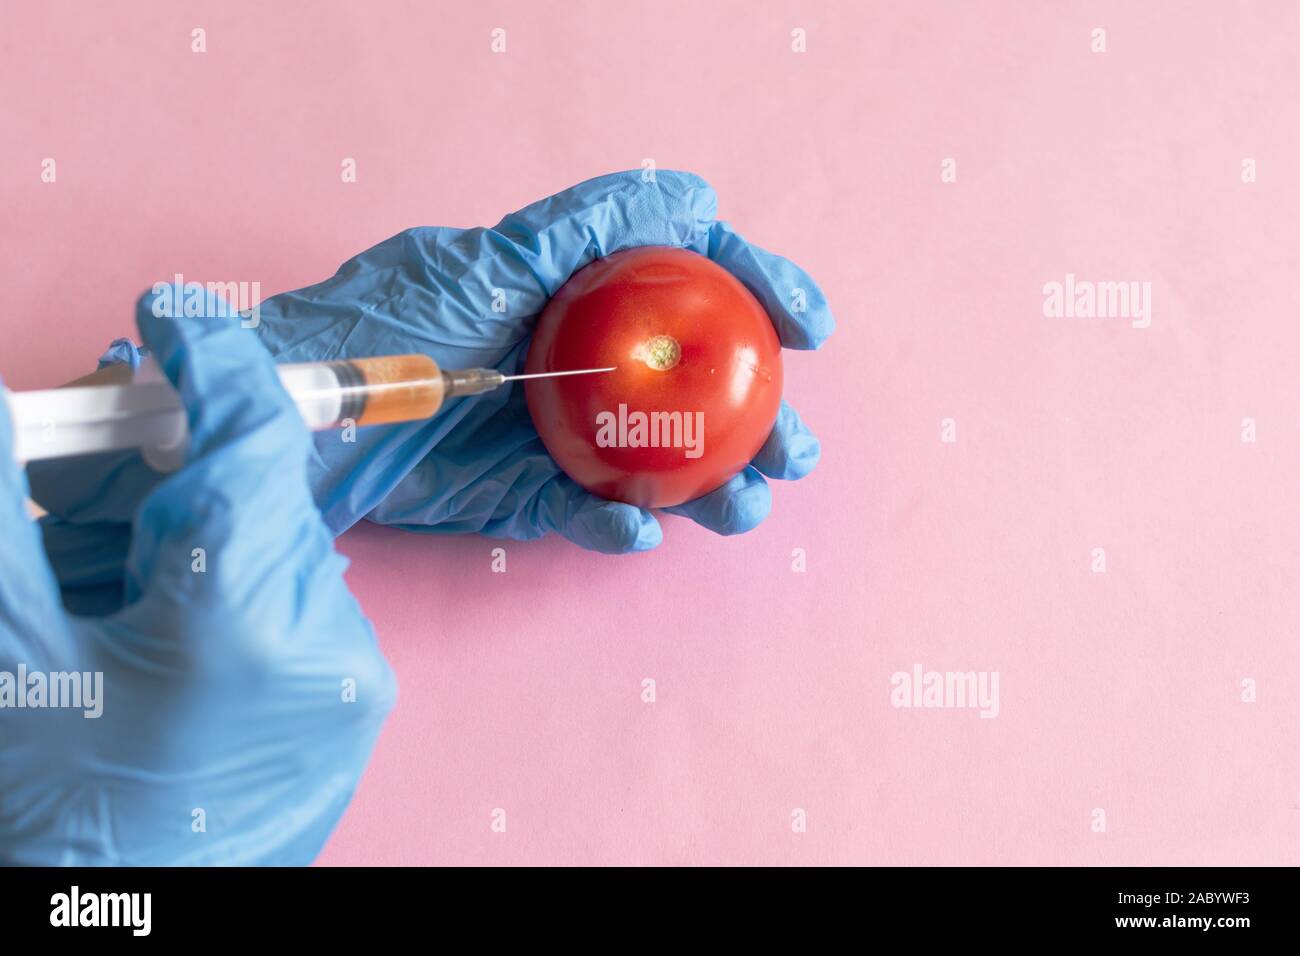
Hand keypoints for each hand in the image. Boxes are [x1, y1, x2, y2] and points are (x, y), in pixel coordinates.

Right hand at [0, 293, 394, 863]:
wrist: (115, 926)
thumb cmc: (54, 818)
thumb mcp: (7, 653)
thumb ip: (4, 513)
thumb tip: (1, 414)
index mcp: (241, 624)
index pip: (250, 441)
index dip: (212, 361)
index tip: (177, 316)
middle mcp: (326, 645)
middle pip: (253, 495)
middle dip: (166, 467)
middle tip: (89, 461)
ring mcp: (352, 680)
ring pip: (270, 547)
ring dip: (189, 534)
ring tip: (105, 571)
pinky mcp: (355, 705)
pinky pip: (293, 603)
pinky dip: (225, 586)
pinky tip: (155, 619)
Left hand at [30, 170, 833, 553]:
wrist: (292, 423)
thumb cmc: (377, 325)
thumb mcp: (480, 263)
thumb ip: (583, 229)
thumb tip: (691, 191)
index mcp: (582, 297)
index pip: (691, 285)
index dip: (758, 295)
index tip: (806, 327)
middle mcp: (583, 365)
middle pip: (696, 391)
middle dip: (761, 420)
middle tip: (793, 450)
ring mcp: (559, 435)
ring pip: (660, 463)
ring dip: (712, 487)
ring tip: (740, 505)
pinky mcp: (523, 495)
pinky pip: (589, 514)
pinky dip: (619, 528)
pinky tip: (638, 532)